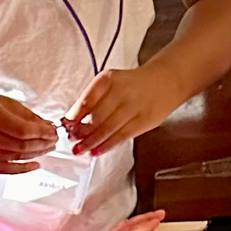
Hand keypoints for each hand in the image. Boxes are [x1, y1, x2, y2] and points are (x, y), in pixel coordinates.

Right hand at [0, 89, 57, 173]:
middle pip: (23, 145)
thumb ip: (26, 114)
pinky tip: (36, 163)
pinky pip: (7, 169)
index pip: (24, 131)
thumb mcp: (3, 101)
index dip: (43, 133)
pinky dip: (23, 168)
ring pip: (17, 157)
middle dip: (43, 143)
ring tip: (47, 148)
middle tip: (54, 140)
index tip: (53, 131)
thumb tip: (47, 127)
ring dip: (36, 154)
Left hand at [63, 64, 188, 156]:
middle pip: (96, 117)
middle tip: (72, 140)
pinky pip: (121, 136)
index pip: (87, 100)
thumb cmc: (132, 84)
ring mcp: (133, 107)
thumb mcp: (110, 83)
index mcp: (108, 79)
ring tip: (79, 150)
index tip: (65, 126)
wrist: (165, 81)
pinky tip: (96, 151)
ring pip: (107, 129)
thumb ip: (92, 99)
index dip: (74, 116)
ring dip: (91, 142)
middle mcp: (121, 91)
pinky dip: (106, 145)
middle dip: (81, 131)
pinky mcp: (143, 121)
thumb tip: (71, 121)